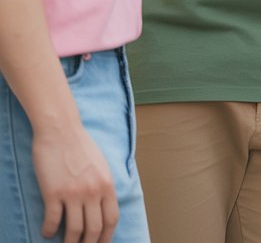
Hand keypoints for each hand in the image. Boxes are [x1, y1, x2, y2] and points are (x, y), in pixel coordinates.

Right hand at [32, 122, 118, 242]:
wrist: (61, 130)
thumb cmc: (81, 146)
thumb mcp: (101, 166)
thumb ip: (103, 186)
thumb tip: (103, 208)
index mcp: (107, 184)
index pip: (111, 219)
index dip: (106, 237)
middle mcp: (93, 190)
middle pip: (94, 229)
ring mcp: (73, 192)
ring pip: (73, 230)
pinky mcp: (53, 192)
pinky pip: (52, 221)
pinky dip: (49, 230)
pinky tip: (47, 232)